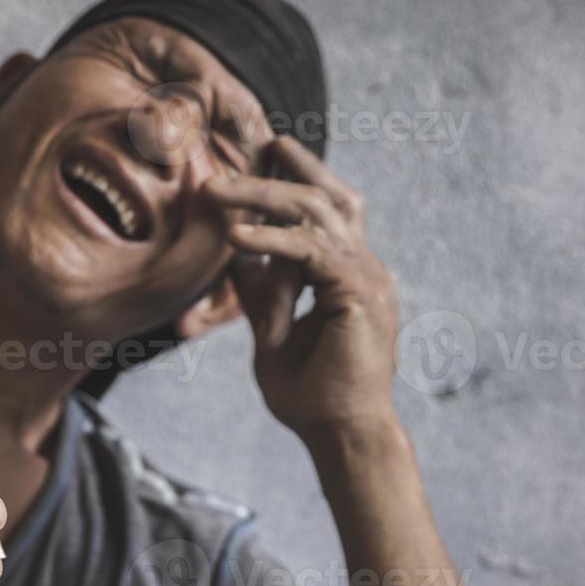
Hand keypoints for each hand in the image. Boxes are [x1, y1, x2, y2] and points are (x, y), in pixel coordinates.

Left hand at [203, 137, 399, 437]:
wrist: (341, 434)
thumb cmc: (313, 396)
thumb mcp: (273, 332)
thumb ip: (261, 294)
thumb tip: (236, 257)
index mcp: (351, 275)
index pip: (330, 210)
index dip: (300, 178)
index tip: (266, 154)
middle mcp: (366, 268)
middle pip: (328, 198)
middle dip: (282, 172)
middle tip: (241, 150)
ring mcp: (368, 278)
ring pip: (317, 213)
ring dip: (263, 196)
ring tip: (217, 191)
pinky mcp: (359, 293)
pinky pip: (311, 251)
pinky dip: (271, 240)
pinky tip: (235, 236)